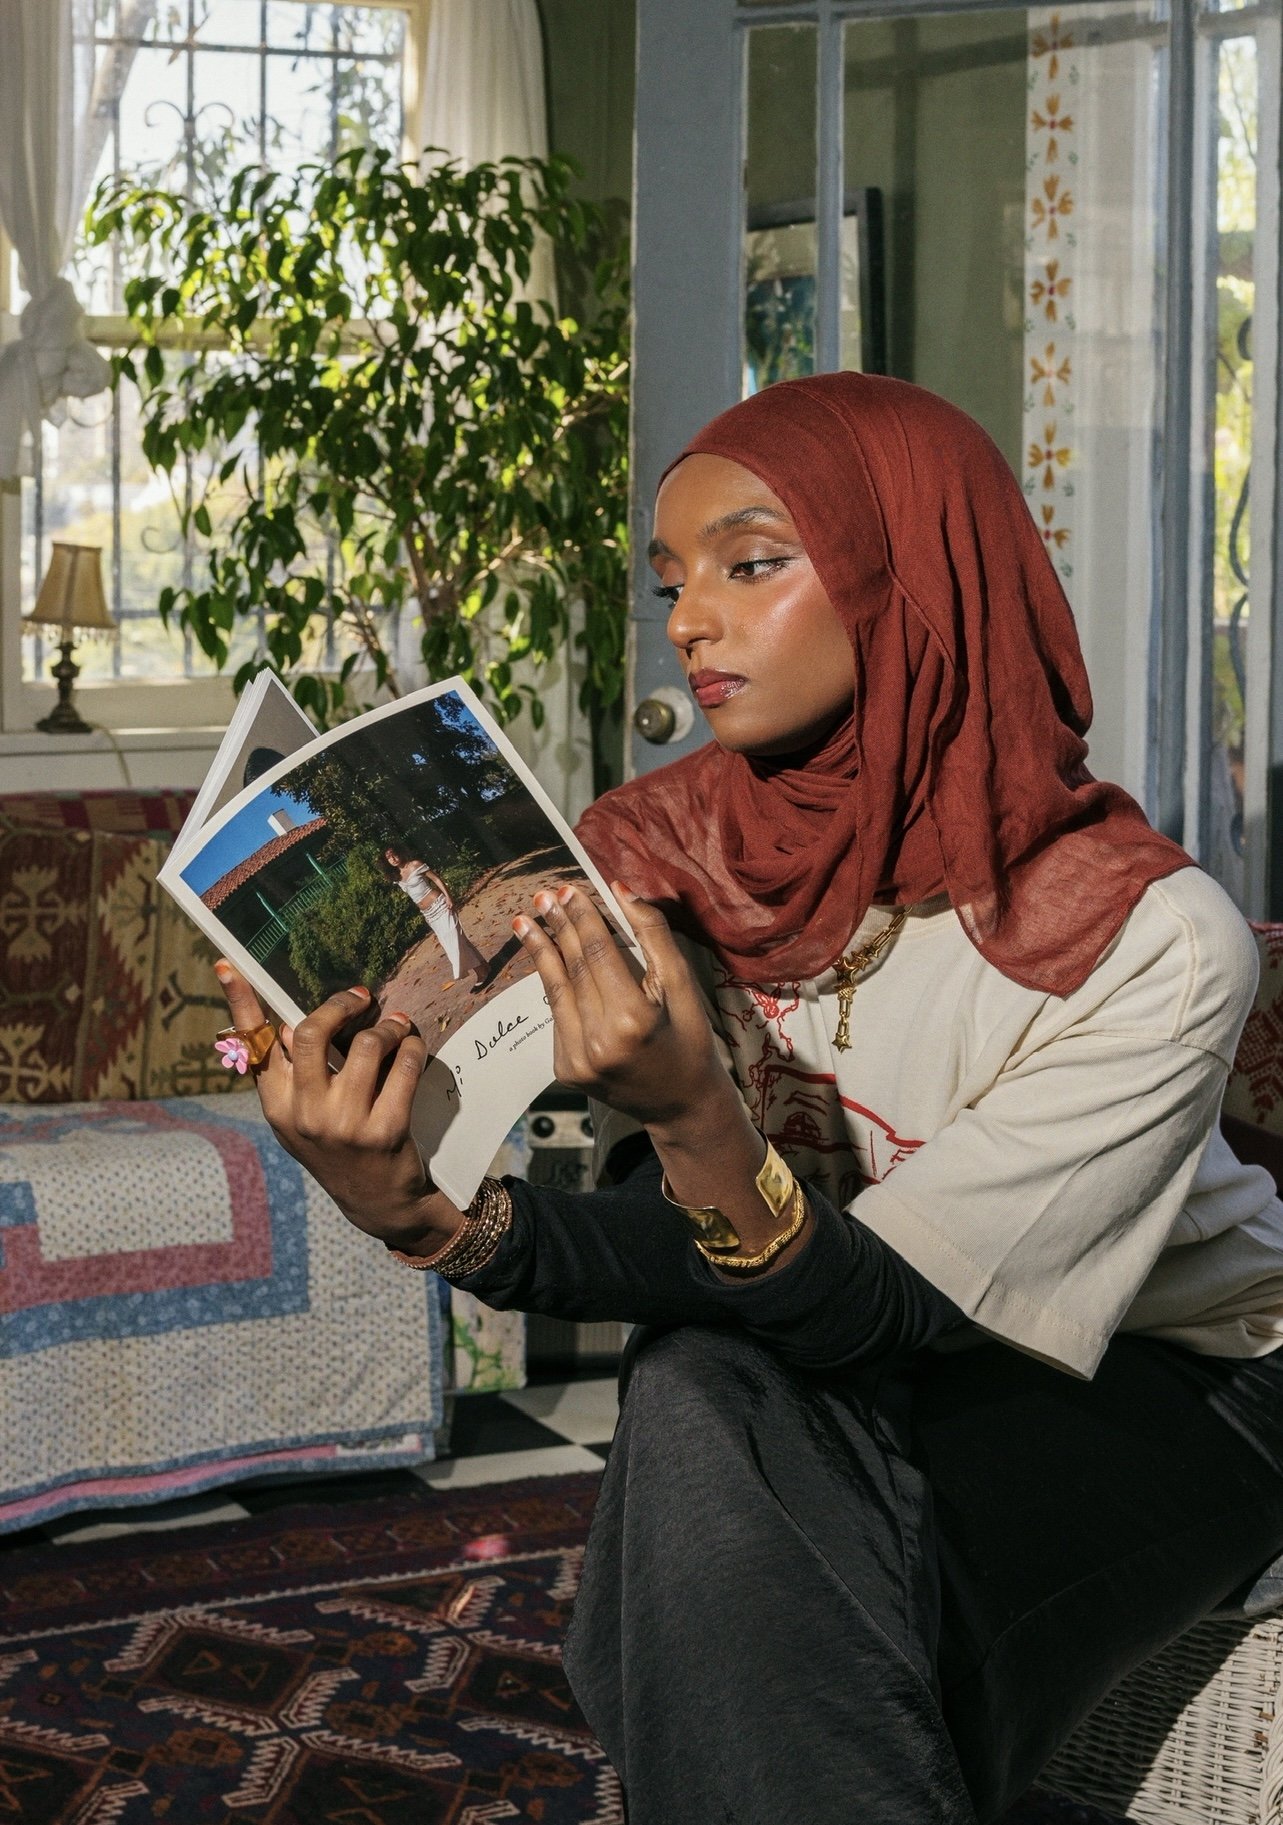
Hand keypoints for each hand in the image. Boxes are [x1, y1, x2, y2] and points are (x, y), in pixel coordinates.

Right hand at [213, 963, 461, 1253]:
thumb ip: (291, 1076)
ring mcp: (345, 1124)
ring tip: (397, 1026)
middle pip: (311, 1032)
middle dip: (341, 1004)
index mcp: (278, 1106)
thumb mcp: (302, 1118)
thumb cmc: (337, 1146)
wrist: (376, 1200)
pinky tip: (413, 1048)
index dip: (240, 1003)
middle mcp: (305, 1114)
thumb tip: (286, 1023)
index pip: (255, 1046)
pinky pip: (403, 1066)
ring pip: (366, 1044)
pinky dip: (412, 1048)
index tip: (226, 966)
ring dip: (389, 1026)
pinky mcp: (385, 1130)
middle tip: (362, 998)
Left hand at [513, 882, 734, 1131]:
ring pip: (555, 992)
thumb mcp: (683, 987)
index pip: (598, 954)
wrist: (680, 1106)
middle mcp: (598, 1042)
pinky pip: (557, 1017)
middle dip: (557, 928)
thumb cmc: (690, 1041)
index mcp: (632, 1020)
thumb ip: (654, 937)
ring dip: (540, 952)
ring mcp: (576, 1060)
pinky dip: (553, 987)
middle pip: (573, 969)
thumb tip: (620, 892)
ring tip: (525, 922)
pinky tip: (547, 961)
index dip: (581, 918)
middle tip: (542, 896)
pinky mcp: (565, 1069)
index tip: (567, 889)